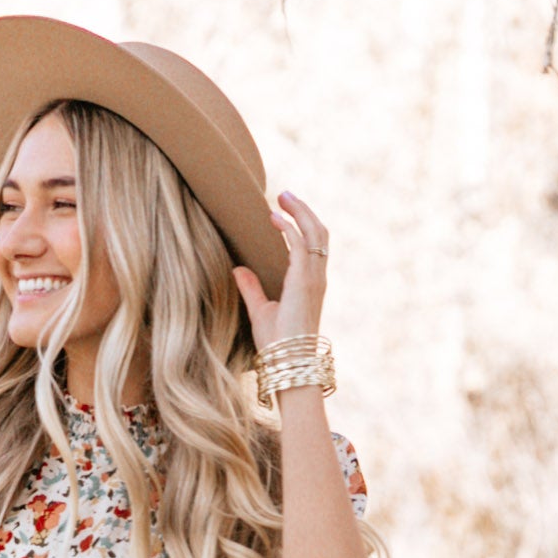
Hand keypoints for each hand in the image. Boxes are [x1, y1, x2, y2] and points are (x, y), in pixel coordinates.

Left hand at [233, 188, 328, 352]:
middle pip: (319, 232)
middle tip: (284, 194)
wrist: (288, 363)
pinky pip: (301, 246)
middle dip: (303, 210)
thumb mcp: (260, 311)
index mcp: (310, 282)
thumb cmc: (277, 345)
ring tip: (282, 197)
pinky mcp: (304, 282)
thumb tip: (237, 269)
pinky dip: (290, 228)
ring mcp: (314, 279)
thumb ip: (251, 288)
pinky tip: (274, 218)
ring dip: (300, 211)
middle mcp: (317, 277)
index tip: (280, 211)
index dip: (301, 223)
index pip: (313, 244)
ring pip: (316, 233)